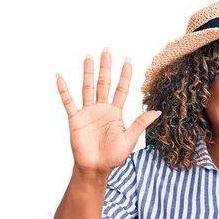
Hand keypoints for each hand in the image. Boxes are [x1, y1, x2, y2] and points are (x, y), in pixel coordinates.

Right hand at [56, 48, 161, 174]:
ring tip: (88, 57)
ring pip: (88, 88)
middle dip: (106, 67)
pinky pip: (68, 102)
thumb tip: (158, 111)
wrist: (96, 168)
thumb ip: (141, 123)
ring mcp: (88, 112)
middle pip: (104, 83)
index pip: (121, 89)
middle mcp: (102, 109)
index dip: (125, 76)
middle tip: (107, 50)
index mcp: (116, 113)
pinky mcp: (76, 119)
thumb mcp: (130, 138)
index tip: (128, 60)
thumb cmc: (114, 156)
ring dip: (88, 72)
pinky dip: (63, 90)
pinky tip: (60, 76)